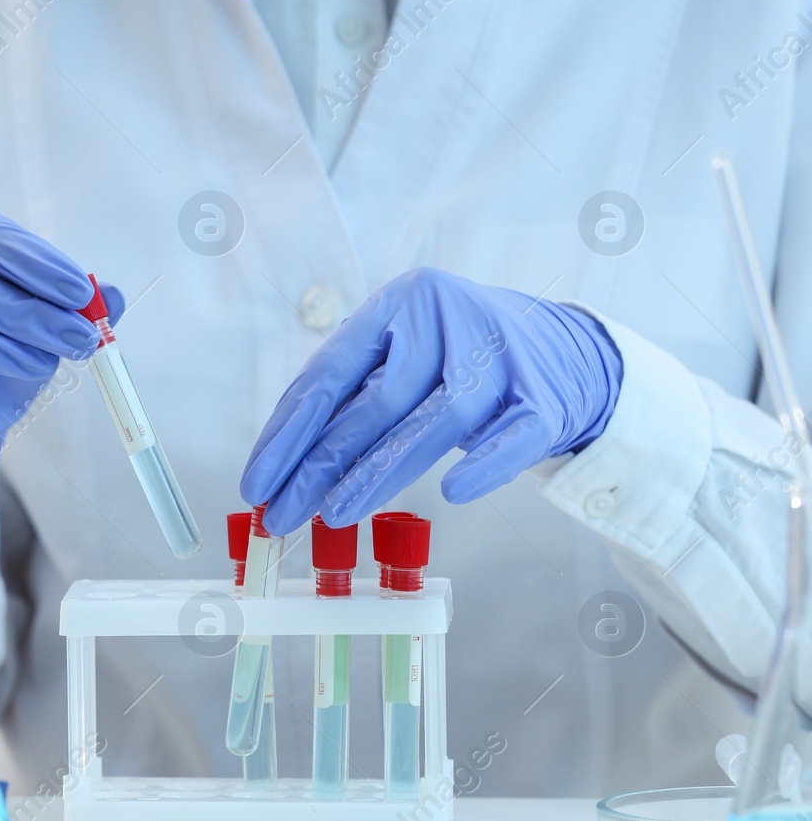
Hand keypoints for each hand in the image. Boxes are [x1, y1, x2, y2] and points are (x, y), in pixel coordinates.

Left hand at [240, 268, 622, 535]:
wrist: (565, 352)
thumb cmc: (458, 362)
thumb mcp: (400, 360)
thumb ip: (351, 401)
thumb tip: (284, 471)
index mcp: (397, 305)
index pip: (329, 374)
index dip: (287, 433)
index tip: (256, 482)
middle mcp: (445, 320)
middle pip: (374, 403)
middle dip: (318, 466)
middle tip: (281, 514)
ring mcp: (500, 355)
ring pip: (433, 422)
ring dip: (378, 474)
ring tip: (334, 515)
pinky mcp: (545, 397)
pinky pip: (512, 436)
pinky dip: (484, 465)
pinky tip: (450, 491)